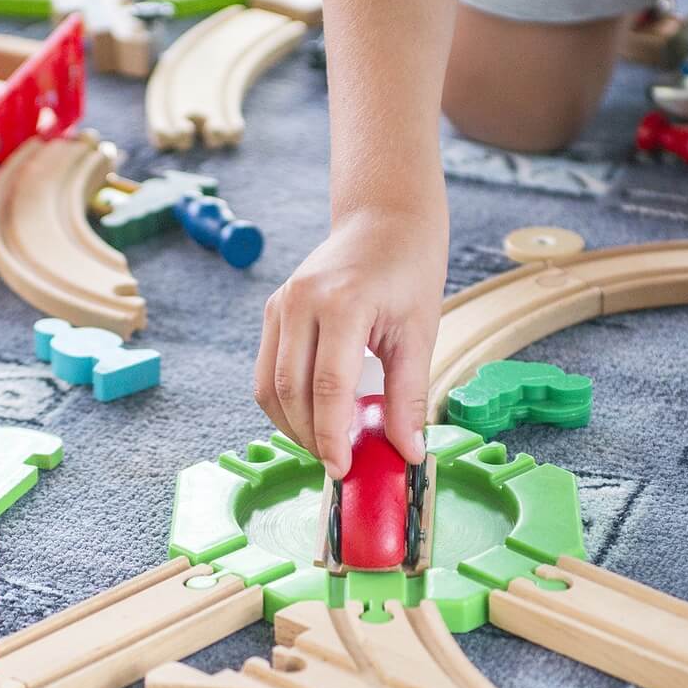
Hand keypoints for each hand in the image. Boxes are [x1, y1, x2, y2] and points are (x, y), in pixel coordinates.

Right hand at [254, 208, 445, 479]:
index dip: (332, 436)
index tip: (343, 468)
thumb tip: (407, 450)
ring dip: (293, 424)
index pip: (327, 387)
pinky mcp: (273, 310)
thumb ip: (408, 396)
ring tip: (328, 442)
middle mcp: (300, 302)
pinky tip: (315, 414)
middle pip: (290, 390)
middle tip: (340, 462)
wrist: (384, 219)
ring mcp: (280, 304)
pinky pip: (267, 370)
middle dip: (311, 436)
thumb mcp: (420, 334)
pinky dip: (286, 401)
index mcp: (342, 303)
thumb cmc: (408, 269)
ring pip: (268, 386)